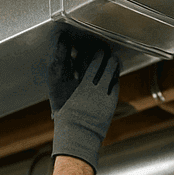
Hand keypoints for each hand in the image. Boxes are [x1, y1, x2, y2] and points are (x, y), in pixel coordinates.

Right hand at [47, 25, 121, 170]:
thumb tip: (67, 55)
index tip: (82, 39)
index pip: (79, 56)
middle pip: (95, 58)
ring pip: (109, 66)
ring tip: (109, 53)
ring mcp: (100, 92)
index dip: (82, 45)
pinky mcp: (111, 98)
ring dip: (109, 57)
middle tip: (98, 42)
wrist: (77, 135)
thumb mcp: (58, 92)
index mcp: (71, 82)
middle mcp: (87, 85)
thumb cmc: (65, 114)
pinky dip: (115, 70)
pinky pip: (115, 79)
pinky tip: (114, 66)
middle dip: (97, 48)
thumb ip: (63, 72)